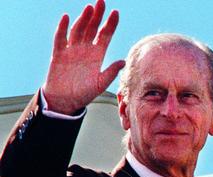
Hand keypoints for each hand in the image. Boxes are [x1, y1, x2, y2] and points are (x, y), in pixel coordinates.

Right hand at [42, 0, 124, 114]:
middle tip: (102, 2)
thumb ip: (111, 72)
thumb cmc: (84, 93)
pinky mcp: (58, 54)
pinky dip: (63, 28)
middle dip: (97, 15)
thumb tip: (124, 61)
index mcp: (97, 55)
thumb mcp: (101, 83)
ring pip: (78, 30)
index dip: (110, 24)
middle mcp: (85, 49)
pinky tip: (67, 17)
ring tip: (89, 8)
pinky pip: (60, 39)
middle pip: (92, 28)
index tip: (116, 13)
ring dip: (83, 19)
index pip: (105, 35)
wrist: (66, 101)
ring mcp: (71, 50)